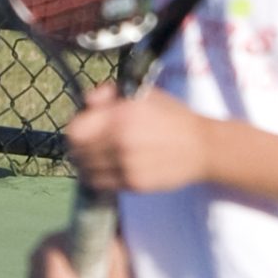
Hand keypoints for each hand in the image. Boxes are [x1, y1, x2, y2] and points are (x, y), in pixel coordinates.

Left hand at [65, 83, 212, 194]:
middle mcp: (120, 142)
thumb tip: (86, 102)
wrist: (202, 146)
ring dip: (85, 163)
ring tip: (94, 157)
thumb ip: (109, 93)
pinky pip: (101, 183)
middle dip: (78, 146)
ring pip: (85, 170)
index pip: (75, 130)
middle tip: (86, 143)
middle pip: (77, 151)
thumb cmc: (171, 115)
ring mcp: (126, 166)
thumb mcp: (142, 93)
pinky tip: (105, 169)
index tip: (84, 125)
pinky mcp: (134, 184)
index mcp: (120, 117)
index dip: (75, 127)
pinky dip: (97, 176)